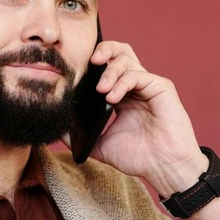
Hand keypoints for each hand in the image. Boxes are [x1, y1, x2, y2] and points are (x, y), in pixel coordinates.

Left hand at [61, 40, 208, 197]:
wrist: (163, 169)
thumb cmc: (138, 158)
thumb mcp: (100, 145)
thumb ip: (79, 137)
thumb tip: (55, 129)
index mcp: (121, 95)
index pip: (106, 67)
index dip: (91, 64)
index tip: (75, 72)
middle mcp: (135, 86)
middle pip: (119, 53)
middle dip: (103, 50)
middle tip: (90, 61)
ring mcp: (148, 85)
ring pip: (127, 59)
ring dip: (110, 71)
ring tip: (100, 90)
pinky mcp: (161, 87)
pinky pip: (139, 75)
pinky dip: (123, 82)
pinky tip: (112, 97)